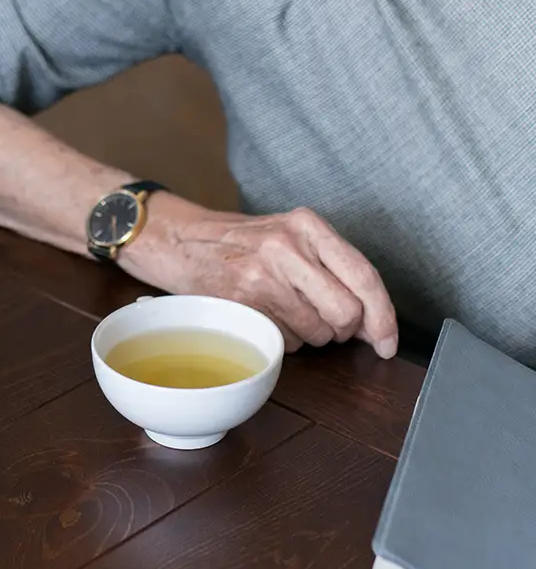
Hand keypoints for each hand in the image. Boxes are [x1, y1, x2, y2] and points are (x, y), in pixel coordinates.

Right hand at [127, 197, 397, 355]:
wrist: (180, 241)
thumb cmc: (241, 243)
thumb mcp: (289, 235)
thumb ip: (333, 268)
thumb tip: (375, 324)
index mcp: (307, 225)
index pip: (364, 275)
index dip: (383, 317)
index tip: (387, 343)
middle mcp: (287, 246)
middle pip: (346, 312)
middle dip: (342, 330)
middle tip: (326, 323)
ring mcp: (262, 275)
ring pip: (318, 332)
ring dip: (310, 336)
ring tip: (285, 312)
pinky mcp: (242, 301)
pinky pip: (286, 340)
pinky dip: (283, 339)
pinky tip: (266, 317)